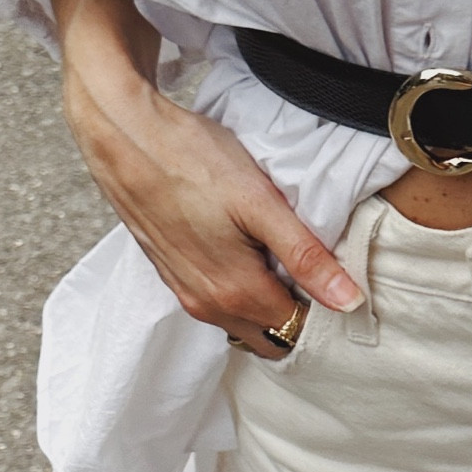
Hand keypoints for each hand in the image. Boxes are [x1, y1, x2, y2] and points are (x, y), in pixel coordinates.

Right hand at [50, 0, 360, 355]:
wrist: (123, 135)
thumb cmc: (191, 159)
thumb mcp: (260, 203)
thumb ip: (304, 256)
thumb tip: (348, 302)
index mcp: (237, 293)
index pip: (299, 332)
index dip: (328, 314)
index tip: (348, 285)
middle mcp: (208, 305)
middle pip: (271, 336)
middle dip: (302, 318)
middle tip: (326, 273)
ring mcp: (186, 291)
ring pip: (244, 321)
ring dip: (272, 302)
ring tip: (294, 258)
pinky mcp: (172, 272)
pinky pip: (219, 301)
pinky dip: (244, 289)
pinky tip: (254, 250)